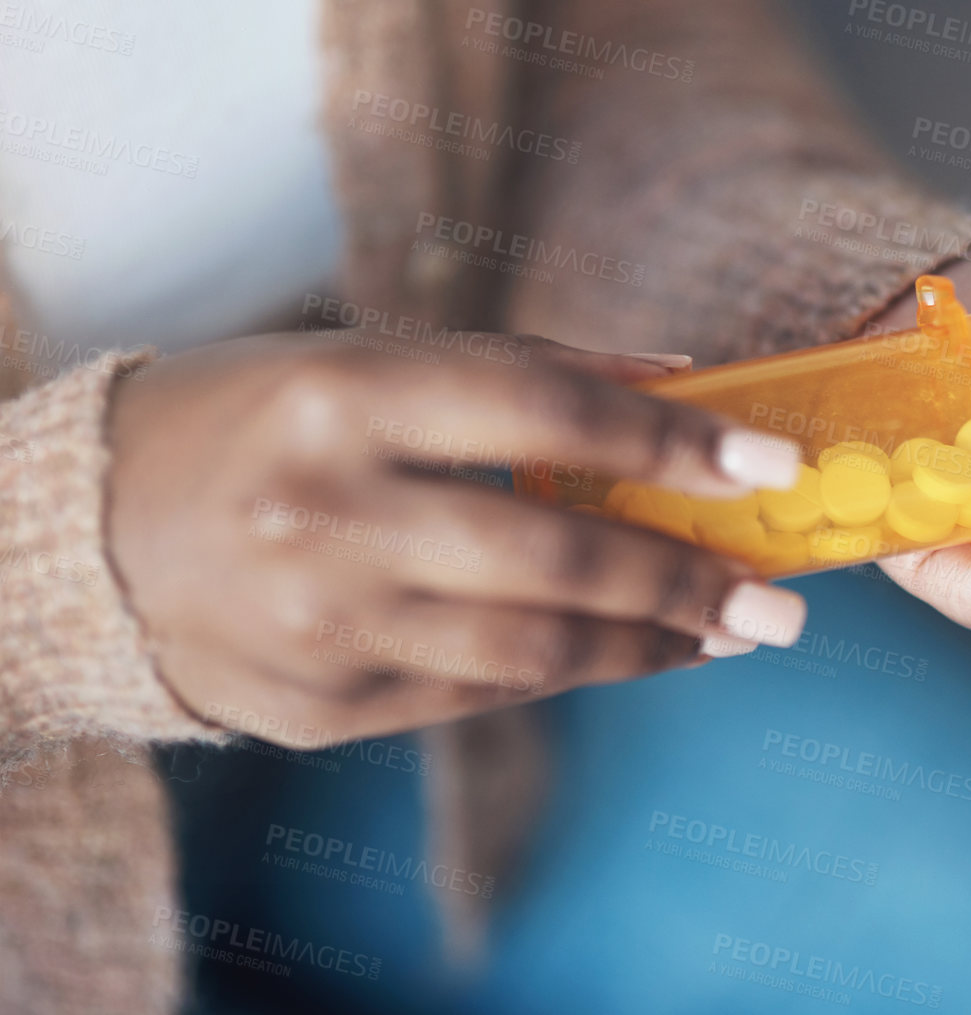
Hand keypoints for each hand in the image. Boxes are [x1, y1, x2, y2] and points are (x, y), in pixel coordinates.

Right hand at [106, 332, 805, 746]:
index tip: (770, 462)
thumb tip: (685, 382)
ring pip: (531, 648)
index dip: (670, 442)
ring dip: (650, 644)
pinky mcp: (318, 708)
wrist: (91, 536)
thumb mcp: (368, 360)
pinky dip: (569, 670)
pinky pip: (479, 694)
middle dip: (687, 581)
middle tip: (781, 600)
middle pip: (553, 557)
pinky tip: (631, 652)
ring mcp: (319, 627)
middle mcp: (326, 517)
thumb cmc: (257, 420)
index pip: (543, 416)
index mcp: (341, 399)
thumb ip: (525, 371)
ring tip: (730, 633)